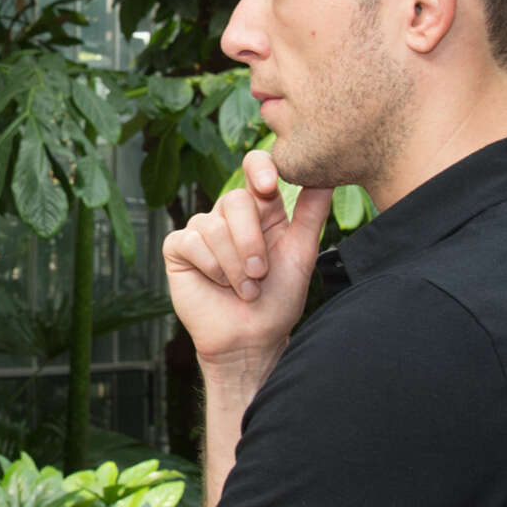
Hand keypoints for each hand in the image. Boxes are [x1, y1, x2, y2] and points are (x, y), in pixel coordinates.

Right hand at [163, 151, 331, 389]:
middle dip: (251, 241)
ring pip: (212, 225)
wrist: (250, 339)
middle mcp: (229, 215)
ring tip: (245, 290)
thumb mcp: (302, 254)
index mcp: (261, 210)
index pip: (256, 168)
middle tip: (261, 273)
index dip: (260, 169)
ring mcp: (201, 230)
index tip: (270, 187)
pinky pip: (190, 242)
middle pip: (235, 200)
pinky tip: (218, 284)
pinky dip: (211, 266)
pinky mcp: (178, 248)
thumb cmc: (278, 300)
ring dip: (233, 264)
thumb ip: (311, 214)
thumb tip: (327, 177)